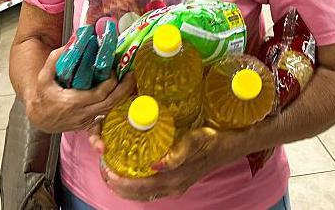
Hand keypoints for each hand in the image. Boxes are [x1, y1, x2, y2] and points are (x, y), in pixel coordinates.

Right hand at [25, 47, 135, 133]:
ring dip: (122, 95)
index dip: (110, 83)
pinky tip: (121, 92)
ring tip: (129, 80)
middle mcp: (81, 114)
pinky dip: (114, 103)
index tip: (114, 70)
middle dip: (123, 89)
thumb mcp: (43, 76)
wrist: (38, 117)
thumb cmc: (42, 95)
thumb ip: (55, 59)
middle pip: (109, 104)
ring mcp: (85, 121)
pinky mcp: (87, 124)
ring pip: (109, 110)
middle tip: (131, 74)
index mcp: (72, 102)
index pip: (99, 95)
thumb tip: (72, 43)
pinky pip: (105, 114)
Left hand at [91, 125, 238, 200]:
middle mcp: (171, 187)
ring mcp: (173, 187)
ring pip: (142, 193)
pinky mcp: (175, 182)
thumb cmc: (213, 140)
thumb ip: (178, 153)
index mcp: (173, 180)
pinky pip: (150, 188)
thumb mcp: (197, 140)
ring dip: (124, 184)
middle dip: (116, 183)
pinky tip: (128, 170)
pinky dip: (135, 183)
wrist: (231, 146)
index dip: (118, 180)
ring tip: (110, 168)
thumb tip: (156, 164)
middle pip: (136, 193)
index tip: (105, 165)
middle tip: (103, 165)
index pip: (138, 187)